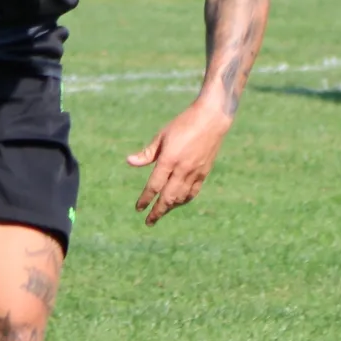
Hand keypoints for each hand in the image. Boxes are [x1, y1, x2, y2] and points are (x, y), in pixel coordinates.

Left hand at [126, 100, 232, 225]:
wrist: (211, 119)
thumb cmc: (183, 124)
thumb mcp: (162, 136)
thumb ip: (147, 153)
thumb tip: (130, 162)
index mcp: (169, 159)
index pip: (154, 185)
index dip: (145, 199)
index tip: (139, 208)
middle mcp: (182, 169)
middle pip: (167, 197)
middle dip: (157, 211)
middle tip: (149, 222)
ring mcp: (195, 172)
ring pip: (180, 197)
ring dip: (169, 208)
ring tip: (161, 213)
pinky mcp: (204, 172)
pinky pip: (193, 192)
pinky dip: (184, 200)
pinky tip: (177, 203)